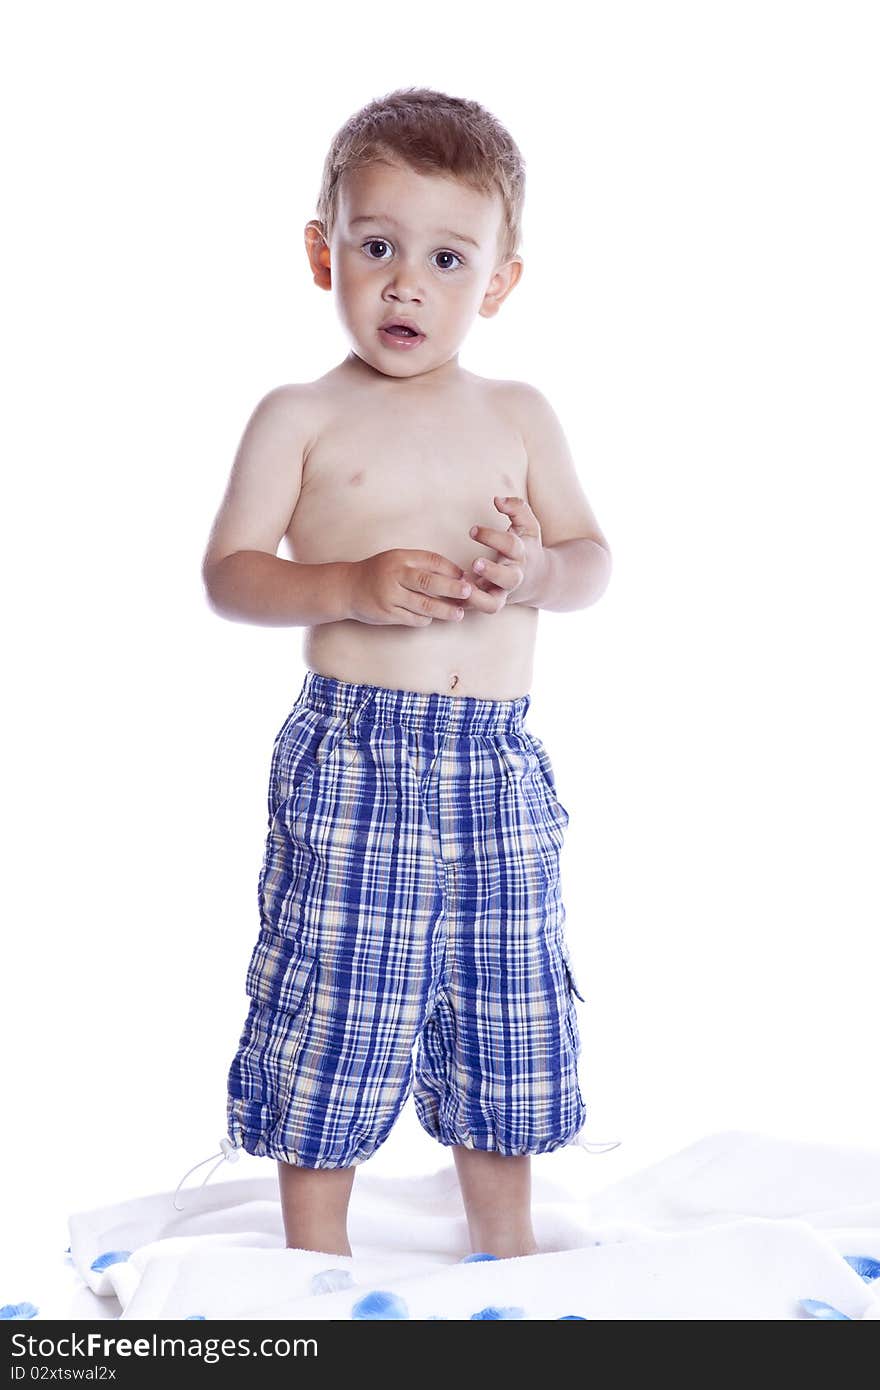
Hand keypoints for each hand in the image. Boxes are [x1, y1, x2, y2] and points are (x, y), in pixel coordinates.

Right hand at [346, 548, 472, 626]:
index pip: (432, 560)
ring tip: (458, 614)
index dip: (451, 569)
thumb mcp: (397, 560)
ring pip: (424, 605)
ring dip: (444, 610)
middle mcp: (395, 575)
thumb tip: (455, 575)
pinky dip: (425, 619)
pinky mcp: (387, 614)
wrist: (347, 588)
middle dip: (452, 588)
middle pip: (429, 582)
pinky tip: (432, 617)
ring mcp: (390, 596)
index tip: (465, 576)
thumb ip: (420, 565)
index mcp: (400, 558)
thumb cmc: (378, 572)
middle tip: (469, 592)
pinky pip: (413, 618)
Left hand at [461, 496, 545, 613]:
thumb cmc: (527, 547)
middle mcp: (514, 576)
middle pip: (508, 578)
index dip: (492, 537)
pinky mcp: (490, 604)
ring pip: (493, 604)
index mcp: (521, 555)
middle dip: (493, 572)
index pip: (510, 545)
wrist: (538, 581)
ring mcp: (502, 593)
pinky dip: (464, 605)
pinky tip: (447, 594)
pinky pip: (477, 610)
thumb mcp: (528, 525)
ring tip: (461, 586)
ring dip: (477, 598)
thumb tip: (498, 499)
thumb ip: (516, 508)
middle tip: (475, 563)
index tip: (472, 529)